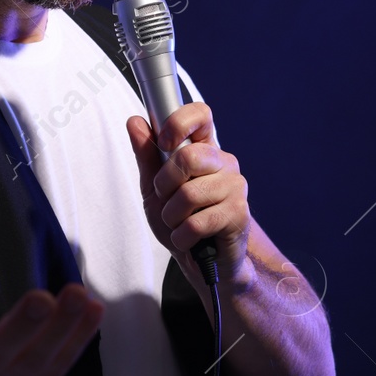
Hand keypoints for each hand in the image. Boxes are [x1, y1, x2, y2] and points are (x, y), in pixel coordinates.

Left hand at [125, 103, 252, 292]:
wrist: (203, 260)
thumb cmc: (181, 220)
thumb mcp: (154, 188)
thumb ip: (146, 156)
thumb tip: (136, 122)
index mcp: (203, 149)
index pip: (200, 114)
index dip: (179, 123)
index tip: (163, 142)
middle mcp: (223, 162)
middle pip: (188, 157)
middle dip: (165, 185)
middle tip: (167, 200)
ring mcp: (235, 186)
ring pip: (189, 194)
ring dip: (172, 217)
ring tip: (180, 223)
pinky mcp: (239, 213)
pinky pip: (197, 222)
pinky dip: (182, 236)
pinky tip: (190, 238)